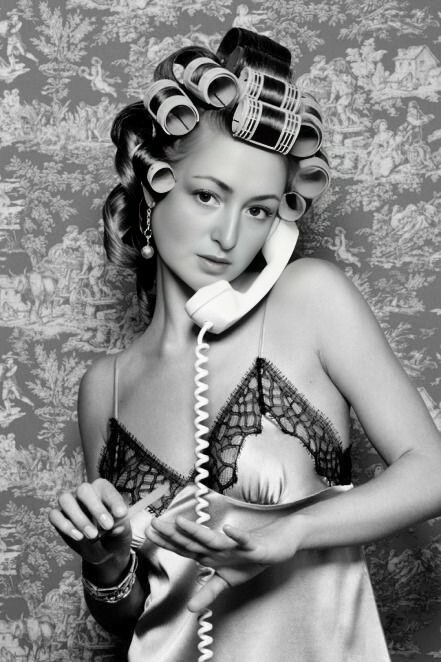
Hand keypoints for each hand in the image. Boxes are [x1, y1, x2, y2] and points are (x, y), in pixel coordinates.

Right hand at [49, 478, 131, 571]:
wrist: (104, 552)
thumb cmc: (115, 534)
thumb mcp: (122, 533)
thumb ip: (121, 528)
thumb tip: (117, 527)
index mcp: (102, 490)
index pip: (105, 487)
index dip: (113, 499)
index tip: (121, 514)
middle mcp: (84, 493)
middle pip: (83, 489)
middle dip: (95, 508)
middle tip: (107, 526)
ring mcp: (70, 504)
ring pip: (65, 499)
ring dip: (79, 518)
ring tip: (93, 535)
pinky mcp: (58, 517)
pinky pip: (54, 515)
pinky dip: (65, 526)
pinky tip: (78, 537)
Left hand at [146, 514, 300, 611]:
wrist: (279, 543)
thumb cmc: (250, 559)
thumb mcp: (228, 580)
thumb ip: (208, 592)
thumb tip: (190, 609)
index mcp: (211, 554)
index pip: (185, 548)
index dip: (167, 542)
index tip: (148, 534)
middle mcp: (219, 547)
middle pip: (193, 541)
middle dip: (173, 533)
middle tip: (154, 522)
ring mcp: (235, 545)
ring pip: (214, 539)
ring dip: (198, 531)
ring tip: (181, 523)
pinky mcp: (253, 545)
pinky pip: (244, 540)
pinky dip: (237, 536)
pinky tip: (228, 529)